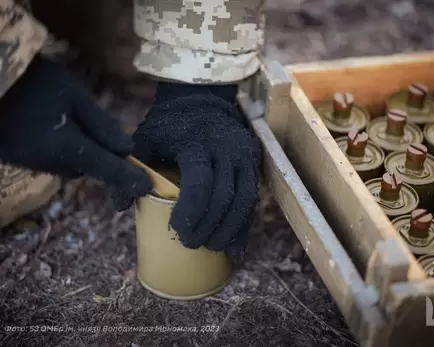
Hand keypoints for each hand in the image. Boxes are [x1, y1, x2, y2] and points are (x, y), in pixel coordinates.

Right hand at [0, 55, 151, 197]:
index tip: (147, 188)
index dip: (129, 178)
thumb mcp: (72, 94)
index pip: (107, 168)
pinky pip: (52, 159)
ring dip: (80, 151)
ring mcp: (32, 163)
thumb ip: (101, 124)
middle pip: (88, 168)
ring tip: (71, 121)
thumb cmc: (30, 82)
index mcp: (66, 147)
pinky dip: (61, 148)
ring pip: (70, 164)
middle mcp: (50, 163)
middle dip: (101, 157)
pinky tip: (52, 125)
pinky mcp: (20, 159)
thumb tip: (127, 149)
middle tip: (106, 135)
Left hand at [111, 82, 260, 261]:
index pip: (200, 184)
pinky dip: (244, 226)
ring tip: (213, 249)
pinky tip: (236, 248)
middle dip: (208, 228)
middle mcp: (227, 150)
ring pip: (243, 202)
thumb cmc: (169, 124)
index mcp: (198, 144)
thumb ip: (132, 169)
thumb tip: (120, 207)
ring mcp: (244, 157)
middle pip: (223, 198)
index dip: (191, 213)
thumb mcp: (145, 139)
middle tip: (190, 244)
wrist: (202, 100)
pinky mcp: (254, 164)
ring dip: (229, 231)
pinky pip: (252, 200)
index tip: (178, 231)